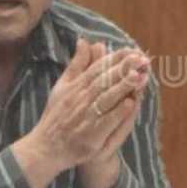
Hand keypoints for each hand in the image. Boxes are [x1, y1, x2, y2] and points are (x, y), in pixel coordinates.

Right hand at [12, 38, 150, 187]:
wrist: (46, 147)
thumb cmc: (57, 115)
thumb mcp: (63, 86)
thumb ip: (76, 65)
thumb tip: (85, 41)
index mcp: (75, 87)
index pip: (97, 69)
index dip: (115, 59)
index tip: (132, 51)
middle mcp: (80, 101)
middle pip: (104, 82)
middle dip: (122, 69)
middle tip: (141, 59)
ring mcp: (85, 119)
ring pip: (106, 100)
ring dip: (123, 88)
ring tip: (138, 76)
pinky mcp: (90, 138)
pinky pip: (105, 123)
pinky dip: (118, 113)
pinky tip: (130, 103)